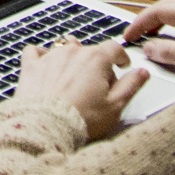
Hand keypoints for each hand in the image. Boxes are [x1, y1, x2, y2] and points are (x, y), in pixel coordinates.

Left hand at [12, 39, 148, 141]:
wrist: (46, 127)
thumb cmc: (81, 119)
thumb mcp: (115, 106)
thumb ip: (131, 85)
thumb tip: (142, 73)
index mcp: (96, 59)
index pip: (114, 48)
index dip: (121, 57)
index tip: (122, 64)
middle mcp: (73, 52)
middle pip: (90, 50)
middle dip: (97, 64)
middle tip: (99, 85)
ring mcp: (50, 57)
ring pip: (64, 47)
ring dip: (71, 57)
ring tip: (74, 74)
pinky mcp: (32, 67)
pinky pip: (34, 51)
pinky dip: (41, 56)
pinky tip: (45, 65)